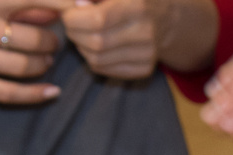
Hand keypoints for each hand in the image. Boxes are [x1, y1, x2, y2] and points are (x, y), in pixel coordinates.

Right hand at [0, 0, 73, 104]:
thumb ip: (13, 3)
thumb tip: (51, 12)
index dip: (65, 2)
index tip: (89, 5)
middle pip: (36, 40)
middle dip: (52, 42)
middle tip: (51, 42)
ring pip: (26, 66)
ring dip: (44, 64)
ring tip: (43, 59)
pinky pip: (10, 93)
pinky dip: (36, 93)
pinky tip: (51, 92)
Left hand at [62, 0, 218, 78]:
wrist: (163, 17)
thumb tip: (73, 7)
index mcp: (137, 6)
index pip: (97, 20)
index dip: (75, 19)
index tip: (69, 14)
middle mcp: (146, 32)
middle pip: (96, 43)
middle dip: (74, 33)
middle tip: (72, 24)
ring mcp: (147, 54)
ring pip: (96, 60)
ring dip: (81, 46)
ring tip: (84, 33)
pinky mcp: (144, 69)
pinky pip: (103, 69)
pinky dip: (91, 58)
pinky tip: (96, 46)